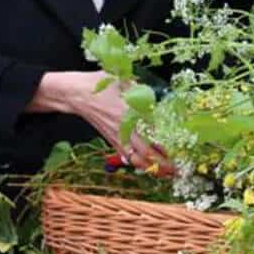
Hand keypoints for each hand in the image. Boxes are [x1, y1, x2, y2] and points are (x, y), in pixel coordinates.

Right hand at [28, 71, 175, 177]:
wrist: (76, 93)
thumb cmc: (99, 84)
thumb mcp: (122, 80)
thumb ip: (139, 89)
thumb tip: (153, 97)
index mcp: (127, 113)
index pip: (149, 134)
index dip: (163, 144)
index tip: (176, 150)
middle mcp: (122, 128)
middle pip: (145, 152)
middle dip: (161, 164)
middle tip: (176, 170)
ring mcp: (116, 136)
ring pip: (135, 158)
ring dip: (151, 168)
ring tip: (166, 173)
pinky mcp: (110, 139)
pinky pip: (126, 156)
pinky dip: (138, 164)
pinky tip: (148, 168)